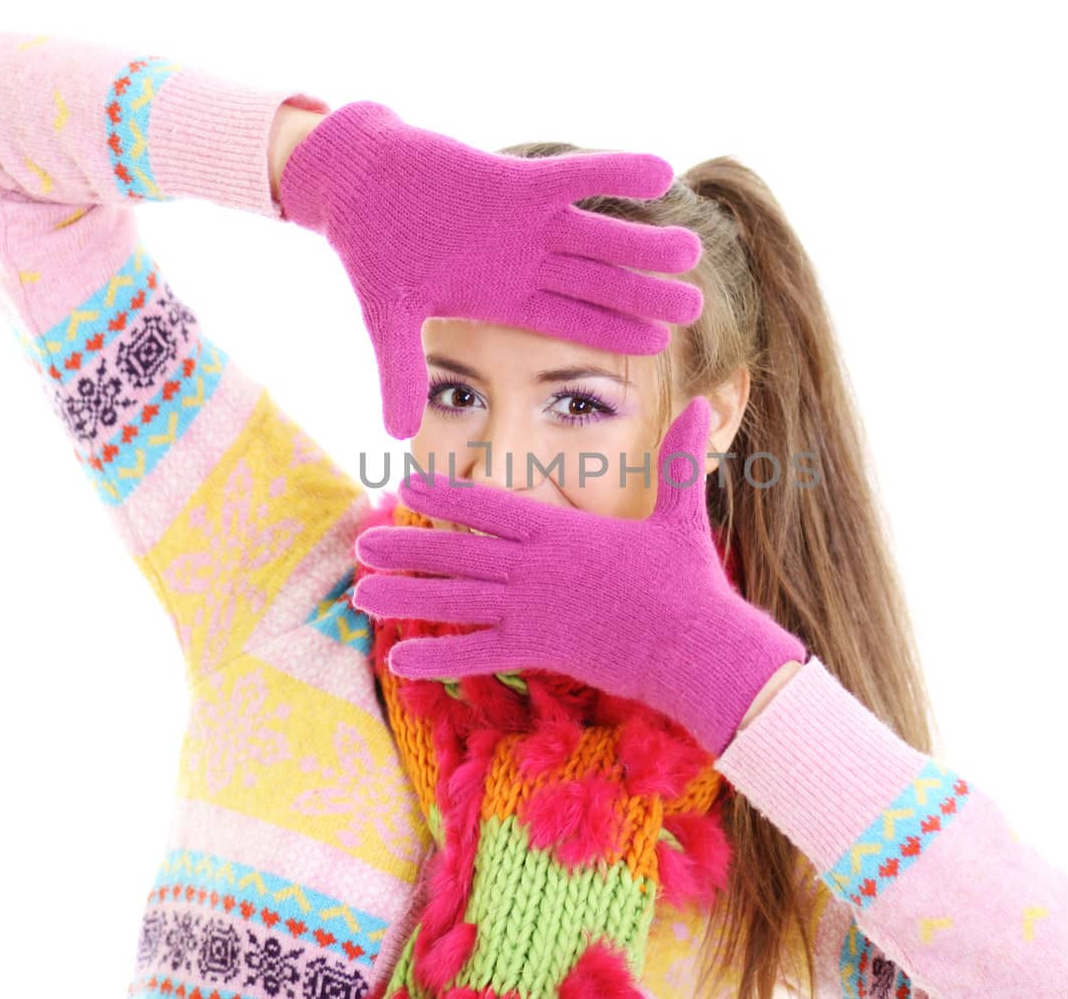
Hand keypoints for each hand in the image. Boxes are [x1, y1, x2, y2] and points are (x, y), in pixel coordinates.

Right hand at [277, 100, 704, 438]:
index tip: (657, 344)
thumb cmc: (372, 251)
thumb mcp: (388, 320)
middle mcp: (526, 260)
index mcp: (505, 297)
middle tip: (695, 307)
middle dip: (642, 295)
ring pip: (598, 235)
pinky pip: (575, 177)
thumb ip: (400, 372)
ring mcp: (526, 219)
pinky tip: (660, 173)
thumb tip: (396, 435)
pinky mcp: (515, 180)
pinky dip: (614, 173)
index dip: (613, 332)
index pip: (570, 321)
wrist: (354, 182)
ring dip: (642, 243)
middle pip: (597, 282)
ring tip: (691, 251)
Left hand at [350, 396, 807, 755]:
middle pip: (457, 551)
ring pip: (454, 600)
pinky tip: (398, 660)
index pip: (490, 505)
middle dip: (406, 546)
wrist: (696, 647)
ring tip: (361, 596)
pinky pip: (476, 653)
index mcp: (561, 530)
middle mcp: (536, 566)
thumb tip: (707, 407)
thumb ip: (679, 461)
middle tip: (361, 542)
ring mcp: (532, 609)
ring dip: (405, 598)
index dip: (445, 494)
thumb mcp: (682, 514)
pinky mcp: (538, 649)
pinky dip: (437, 656)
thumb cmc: (689, 582)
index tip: (407, 485)